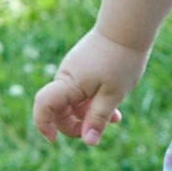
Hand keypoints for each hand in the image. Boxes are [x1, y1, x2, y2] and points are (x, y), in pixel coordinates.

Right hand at [32, 30, 150, 145]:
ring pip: (74, 103)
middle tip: (97, 133)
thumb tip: (88, 142)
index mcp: (68, 83)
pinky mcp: (83, 69)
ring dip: (90, 115)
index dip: (43, 125)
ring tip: (116, 119)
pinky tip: (115, 109)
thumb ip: (98, 118)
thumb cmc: (121, 60)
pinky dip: (94, 103)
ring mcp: (74, 73)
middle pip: (59, 110)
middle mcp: (66, 78)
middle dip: (75, 125)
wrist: (128, 28)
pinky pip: (83, 93)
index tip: (54, 139)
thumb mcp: (113, 95)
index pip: (43, 106)